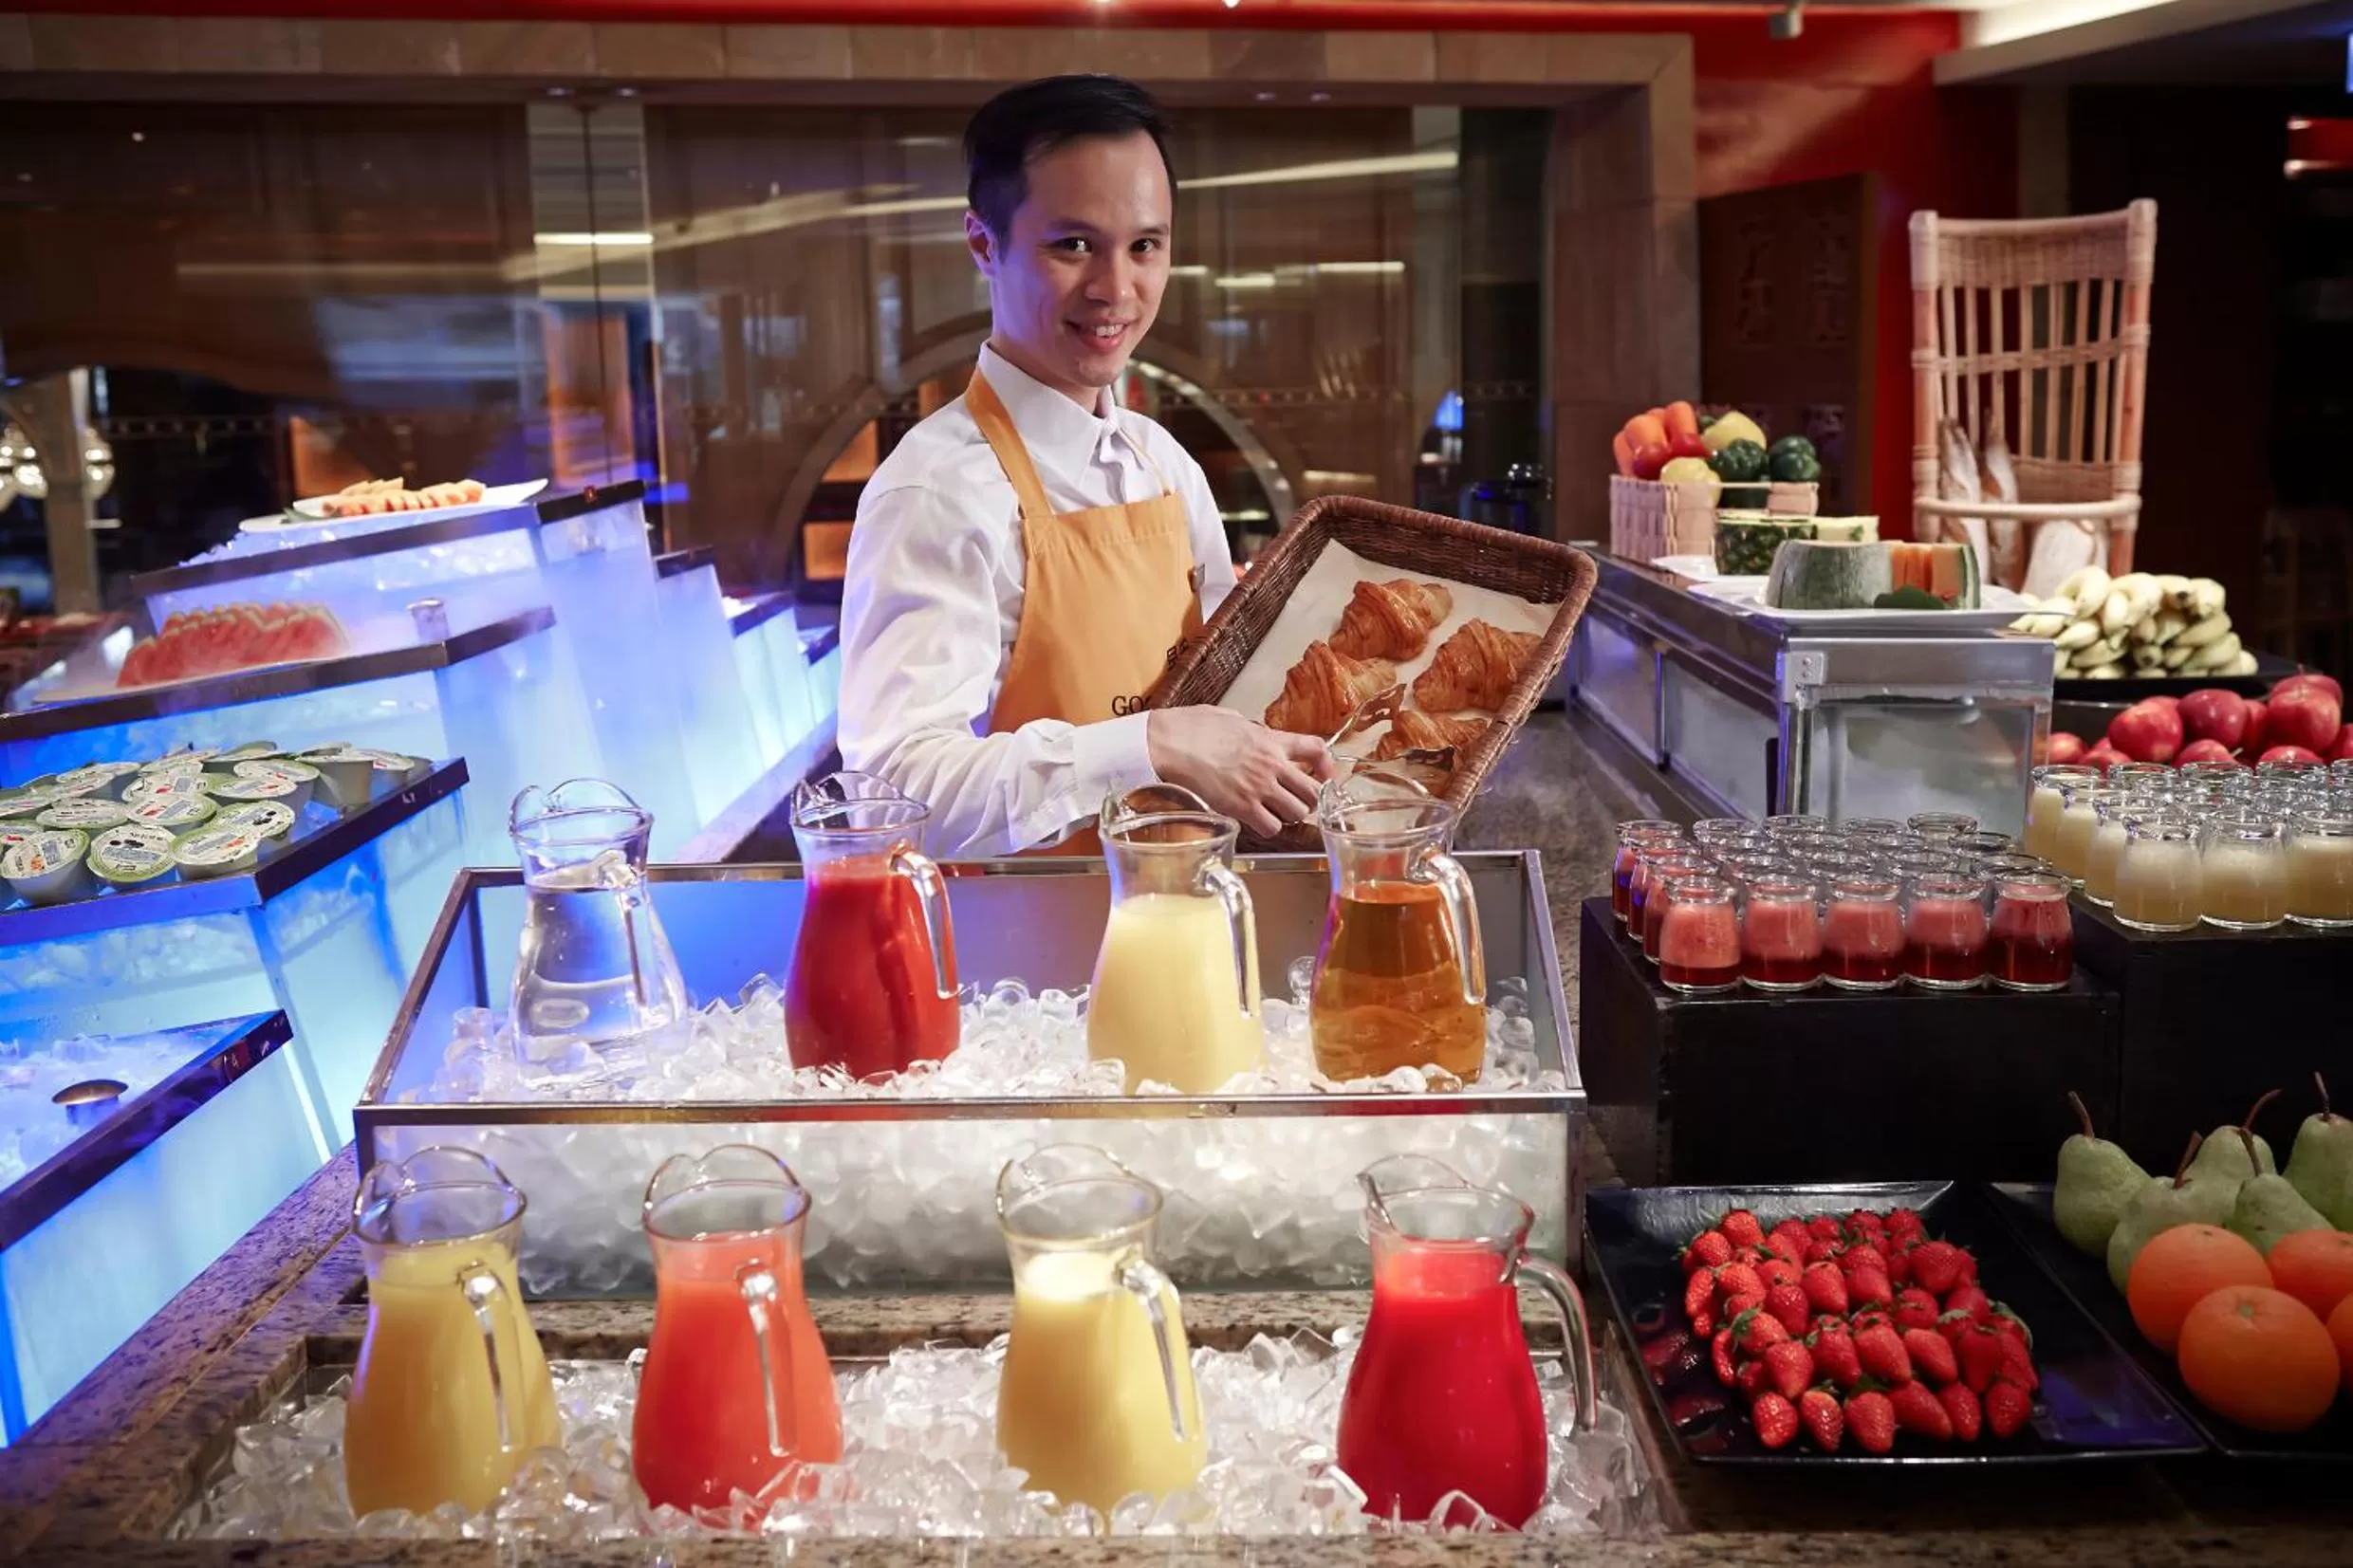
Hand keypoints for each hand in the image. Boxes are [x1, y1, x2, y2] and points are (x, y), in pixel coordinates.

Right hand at [1145, 706, 1335, 836]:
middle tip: (1297, 800)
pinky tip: (1257, 821)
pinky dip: (1268, 828)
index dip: (1327, 765)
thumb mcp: (1230, 717)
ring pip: (1298, 813)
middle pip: (1314, 790)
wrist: (1170, 744)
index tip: (1324, 774)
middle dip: (1309, 798)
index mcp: (1271, 739)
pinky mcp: (1241, 807)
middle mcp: (1272, 764)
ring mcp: (1258, 787)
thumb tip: (1253, 733)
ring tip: (1276, 812)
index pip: (1317, 748)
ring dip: (1289, 816)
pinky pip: (1271, 828)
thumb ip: (1250, 729)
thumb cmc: (1191, 727)